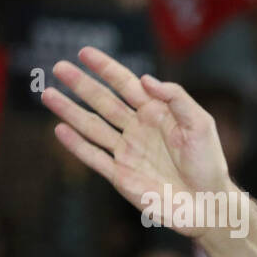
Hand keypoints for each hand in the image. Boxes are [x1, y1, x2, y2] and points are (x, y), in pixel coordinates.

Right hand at [43, 47, 231, 227]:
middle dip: (81, 84)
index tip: (84, 53)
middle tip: (59, 67)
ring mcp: (128, 152)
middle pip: (104, 102)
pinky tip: (60, 130)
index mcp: (157, 114)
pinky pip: (94, 157)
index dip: (106, 68)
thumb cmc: (209, 164)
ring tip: (47, 94)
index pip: (126, 85)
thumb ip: (176, 98)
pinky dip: (76, 145)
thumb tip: (145, 79)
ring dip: (70, 111)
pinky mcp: (121, 175)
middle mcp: (138, 129)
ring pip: (92, 127)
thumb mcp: (200, 124)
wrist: (207, 204)